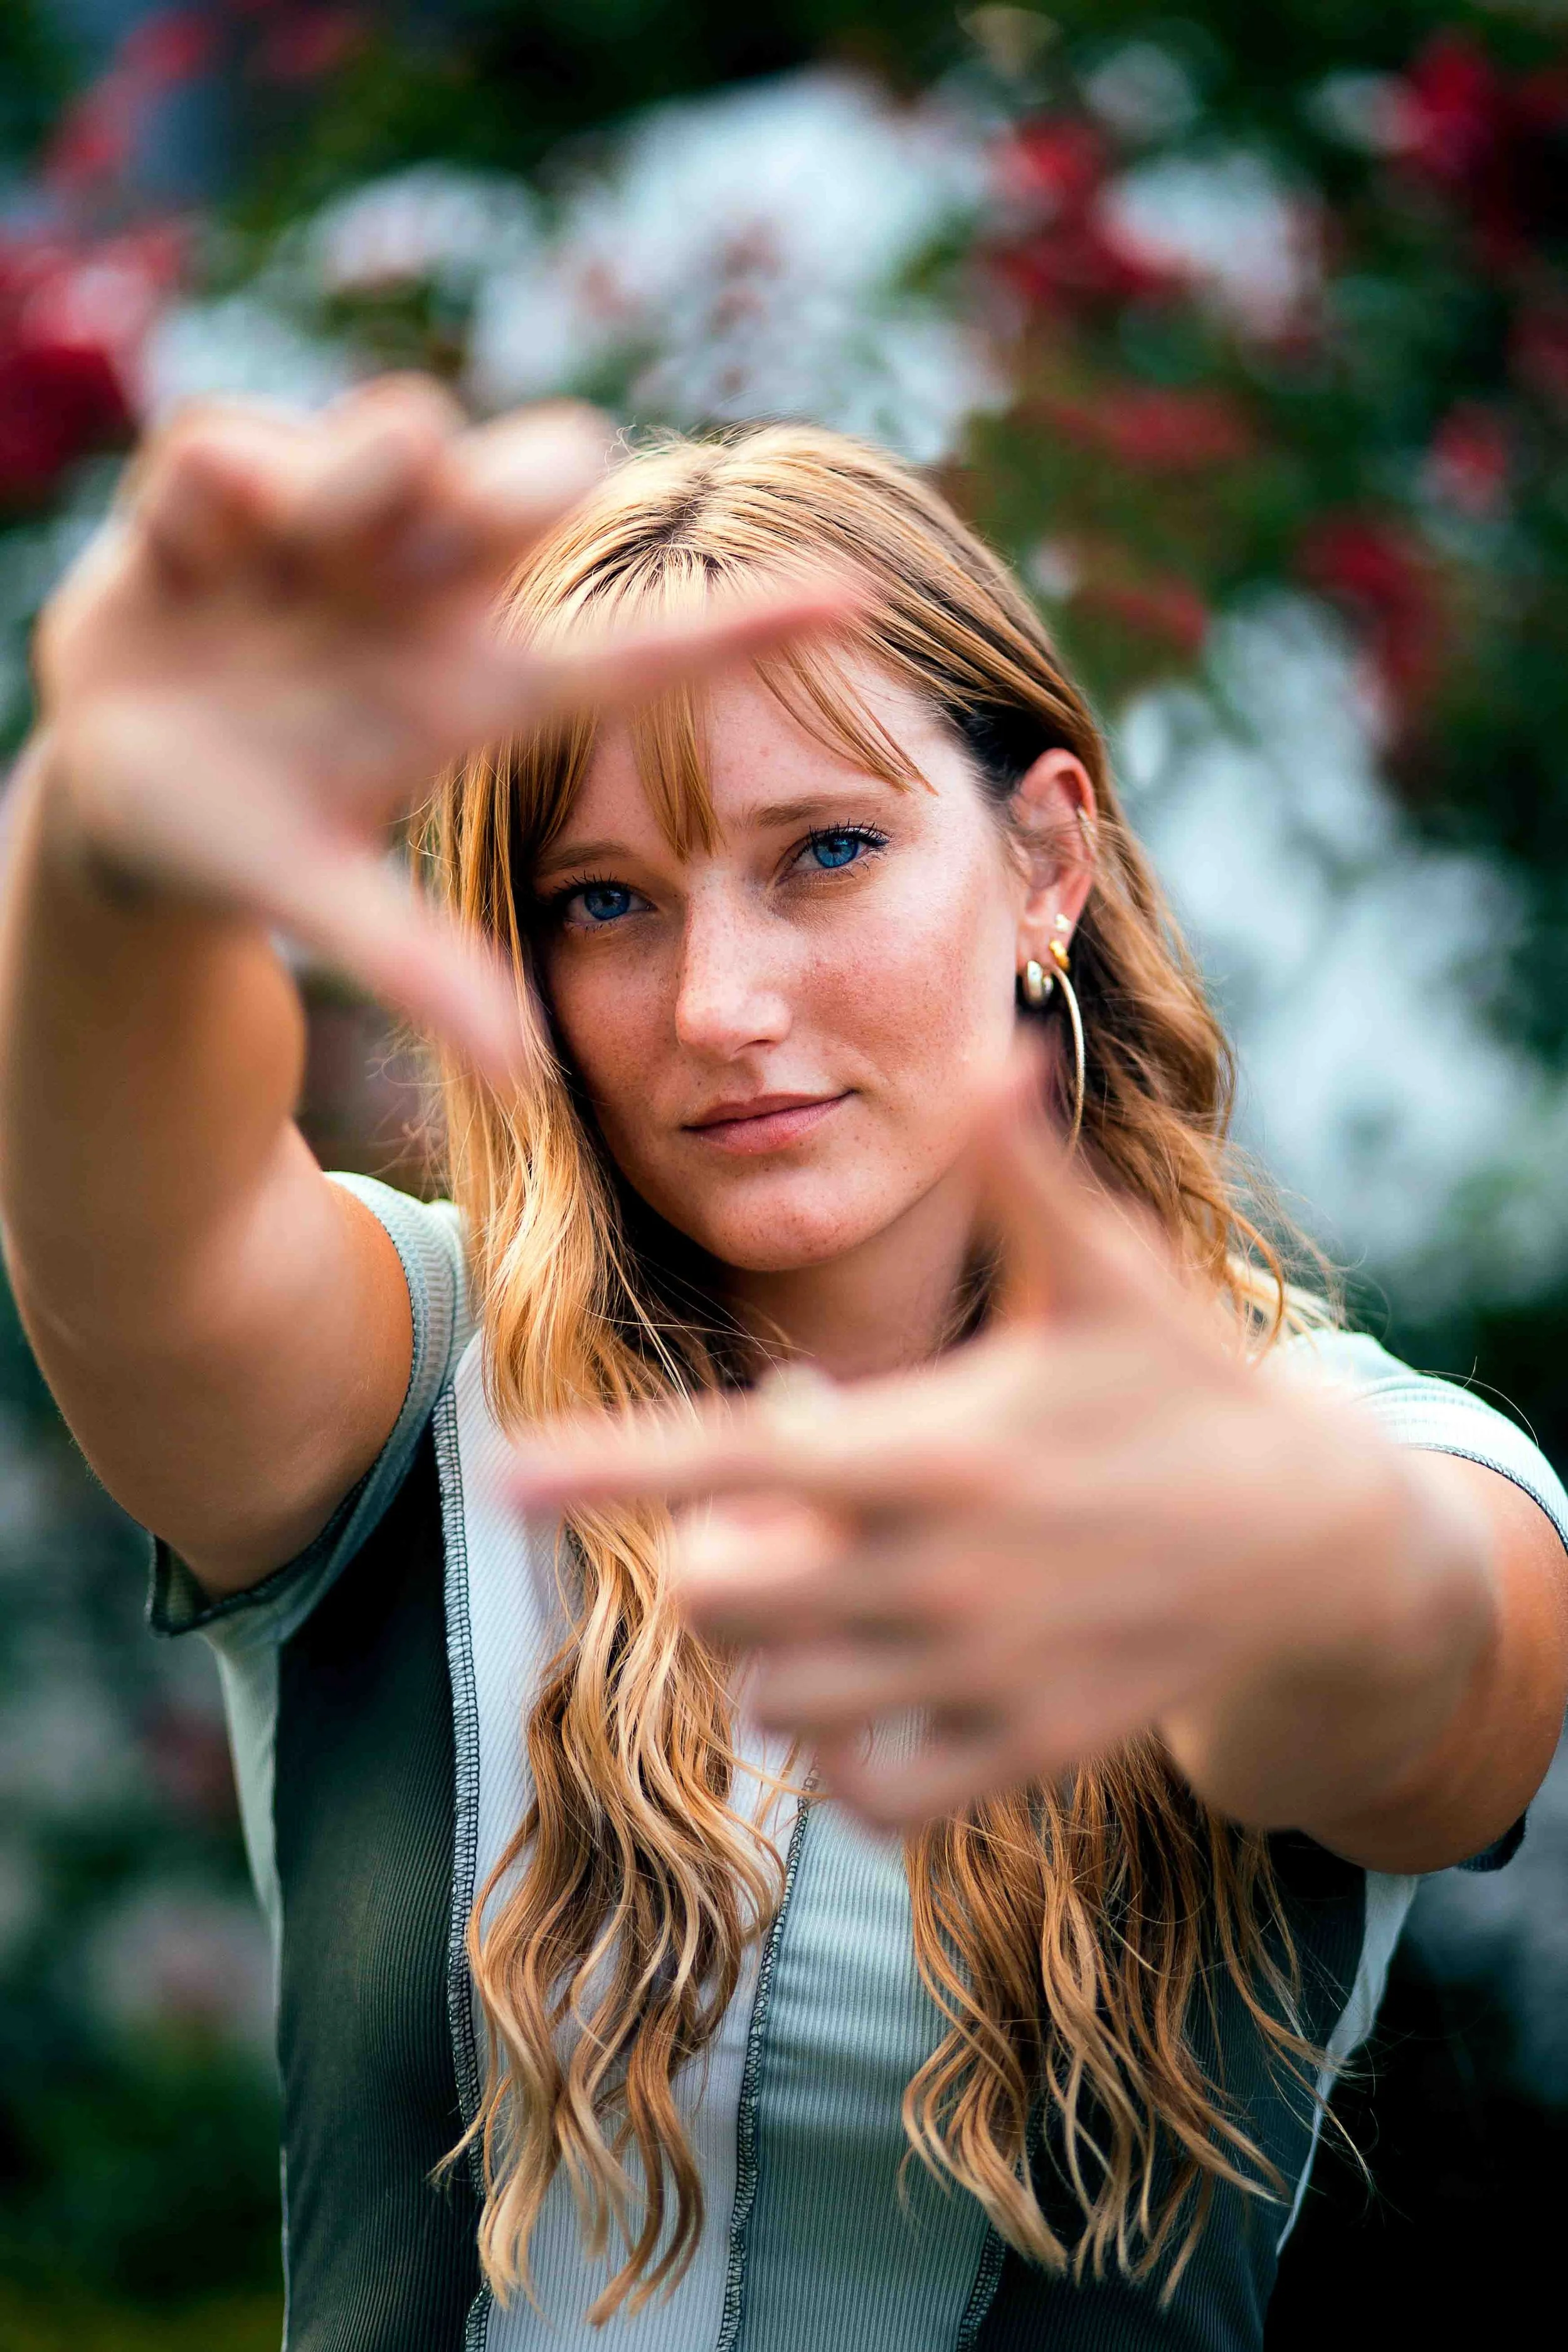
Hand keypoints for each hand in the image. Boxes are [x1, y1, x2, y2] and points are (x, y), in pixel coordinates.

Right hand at [33, 377, 851, 1076]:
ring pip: (400, 430)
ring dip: (359, 480)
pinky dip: (228, 487)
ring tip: (295, 551)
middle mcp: (424, 591)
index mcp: (475, 688)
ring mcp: (331, 529)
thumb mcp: (321, 898)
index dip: (742, 632)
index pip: (636, 653)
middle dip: (520, 483)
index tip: (859, 605)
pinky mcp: (220, 490)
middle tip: (474, 524)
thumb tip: (523, 1076)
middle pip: (536, 477)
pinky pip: (234, 444)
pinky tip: (199, 556)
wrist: (112, 791)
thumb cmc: (244, 837)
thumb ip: (412, 965)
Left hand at [508, 1066, 1489, 1829]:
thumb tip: (984, 1047)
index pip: (732, 1458)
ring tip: (829, 1585)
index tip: (502, 1477)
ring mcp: (979, 1674)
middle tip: (764, 1514)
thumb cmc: (1186, 1384)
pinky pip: (867, 1792)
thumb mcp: (1109, 1273)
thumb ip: (1023, 1173)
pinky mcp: (1021, 1753)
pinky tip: (864, 1687)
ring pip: (775, 1700)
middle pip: (719, 1593)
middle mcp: (941, 1571)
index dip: (606, 1466)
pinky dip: (837, 1754)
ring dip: (763, 1646)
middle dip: (702, 1552)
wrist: (1313, 1542)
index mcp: (939, 1444)